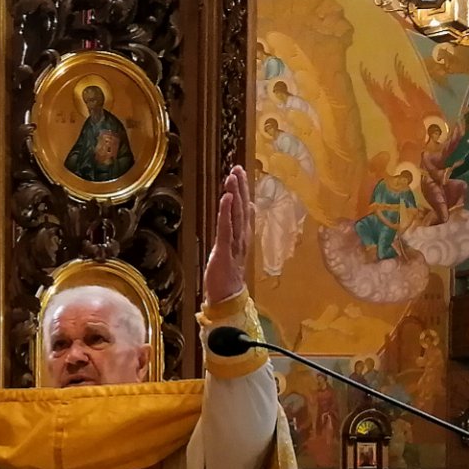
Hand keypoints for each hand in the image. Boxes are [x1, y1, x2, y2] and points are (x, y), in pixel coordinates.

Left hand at [204, 163, 253, 303]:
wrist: (226, 300)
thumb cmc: (225, 279)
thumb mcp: (229, 254)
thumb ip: (232, 238)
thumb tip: (234, 228)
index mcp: (241, 239)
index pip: (244, 211)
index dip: (243, 193)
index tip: (241, 175)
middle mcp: (241, 239)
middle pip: (242, 209)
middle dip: (240, 188)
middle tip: (237, 168)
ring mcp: (234, 244)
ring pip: (237, 215)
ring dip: (235, 194)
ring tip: (233, 176)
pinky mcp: (225, 250)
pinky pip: (227, 228)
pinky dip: (227, 212)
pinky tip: (227, 197)